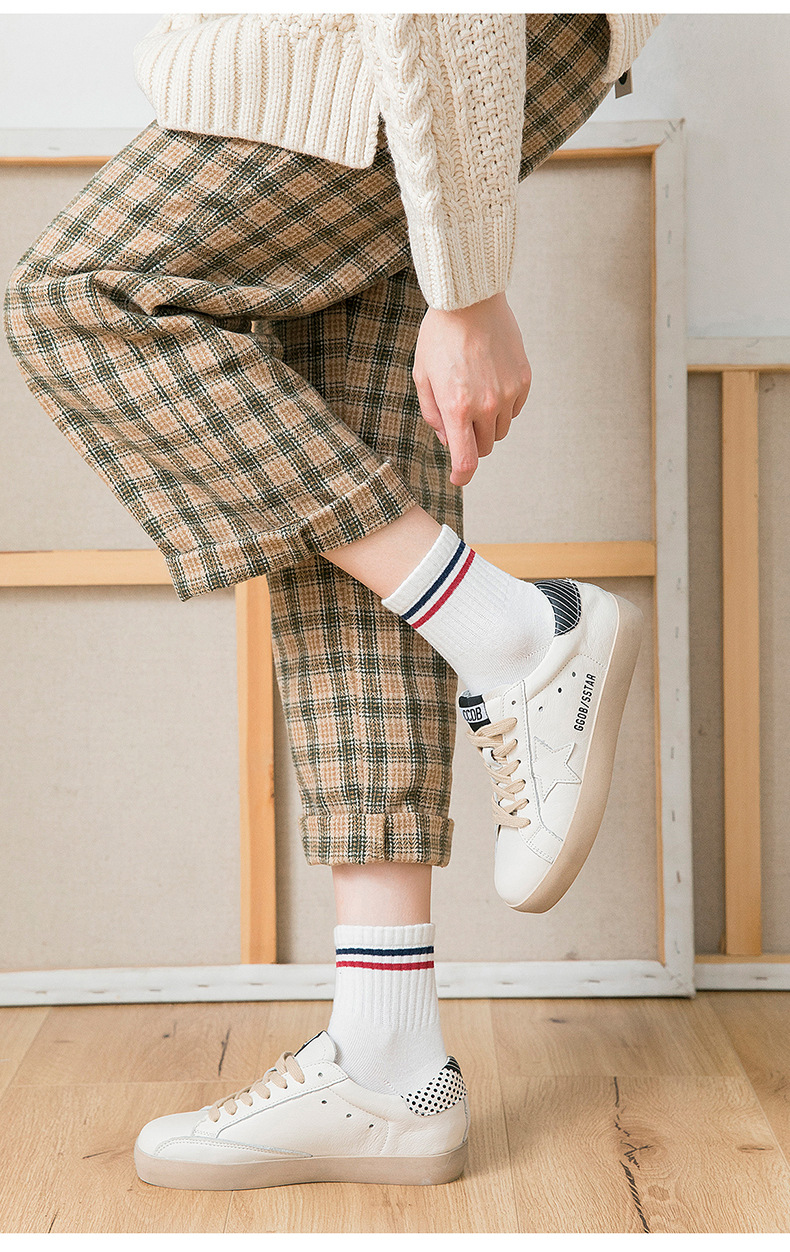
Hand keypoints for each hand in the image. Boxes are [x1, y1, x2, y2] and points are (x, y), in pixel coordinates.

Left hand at [412, 291, 531, 485]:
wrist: (470, 299)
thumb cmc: (439, 336)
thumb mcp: (422, 375)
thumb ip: (432, 413)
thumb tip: (447, 440)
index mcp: (456, 407)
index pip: (466, 460)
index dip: (462, 476)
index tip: (458, 477)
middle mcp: (486, 405)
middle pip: (484, 447)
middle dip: (471, 442)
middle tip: (460, 422)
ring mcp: (508, 393)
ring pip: (500, 430)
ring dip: (487, 425)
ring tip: (474, 396)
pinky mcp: (523, 380)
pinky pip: (515, 409)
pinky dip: (503, 406)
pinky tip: (490, 383)